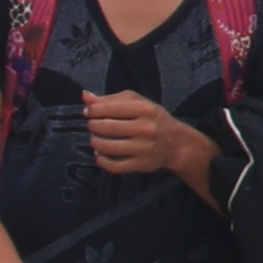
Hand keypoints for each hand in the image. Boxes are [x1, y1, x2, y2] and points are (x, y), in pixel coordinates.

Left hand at [78, 90, 214, 191]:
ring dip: (94, 142)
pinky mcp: (142, 164)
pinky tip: (99, 154)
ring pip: (108, 147)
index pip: (110, 108)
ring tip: (94, 138)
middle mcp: (146, 128)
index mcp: (145, 109)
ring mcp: (144, 148)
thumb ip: (110, 99)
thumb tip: (85, 96)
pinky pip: (115, 166)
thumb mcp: (137, 103)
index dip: (93, 110)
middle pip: (107, 127)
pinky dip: (101, 160)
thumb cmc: (152, 119)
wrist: (177, 143)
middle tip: (91, 126)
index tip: (88, 112)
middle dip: (92, 126)